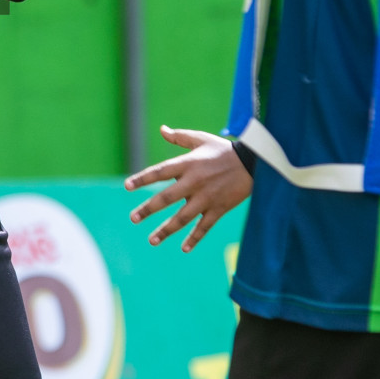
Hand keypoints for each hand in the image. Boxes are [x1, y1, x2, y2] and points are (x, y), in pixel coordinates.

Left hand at [124, 124, 252, 250]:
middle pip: (167, 198)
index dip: (142, 179)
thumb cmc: (223, 149)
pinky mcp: (219, 208)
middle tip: (133, 218)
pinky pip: (204, 226)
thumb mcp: (200, 139)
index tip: (127, 186)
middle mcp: (194, 182)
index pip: (160, 172)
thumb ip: (179, 137)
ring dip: (166, 230)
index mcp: (187, 164)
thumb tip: (162, 130)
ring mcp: (206, 197)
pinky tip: (184, 248)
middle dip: (148, 209)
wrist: (252, 162)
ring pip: (183, 217)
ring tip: (152, 240)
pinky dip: (195, 238)